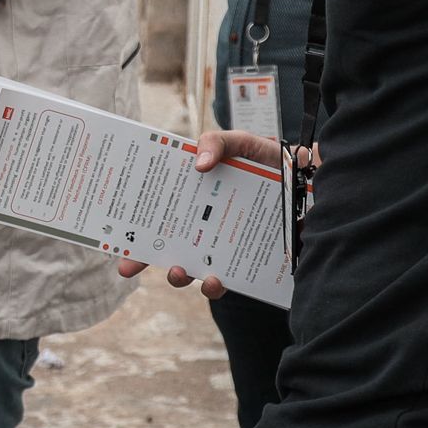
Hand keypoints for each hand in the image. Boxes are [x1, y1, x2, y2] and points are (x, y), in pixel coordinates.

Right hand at [112, 129, 295, 297]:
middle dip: (141, 259)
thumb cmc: (271, 161)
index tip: (114, 236)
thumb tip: (197, 166)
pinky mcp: (246, 262)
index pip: (157, 211)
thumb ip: (218, 142)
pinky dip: (215, 284)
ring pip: (191, 269)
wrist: (314, 183)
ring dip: (177, 276)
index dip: (133, 224)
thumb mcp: (241, 143)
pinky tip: (215, 278)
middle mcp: (203, 224)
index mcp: (194, 197)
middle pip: (165, 244)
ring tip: (178, 272)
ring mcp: (223, 245)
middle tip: (126, 267)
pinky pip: (226, 281)